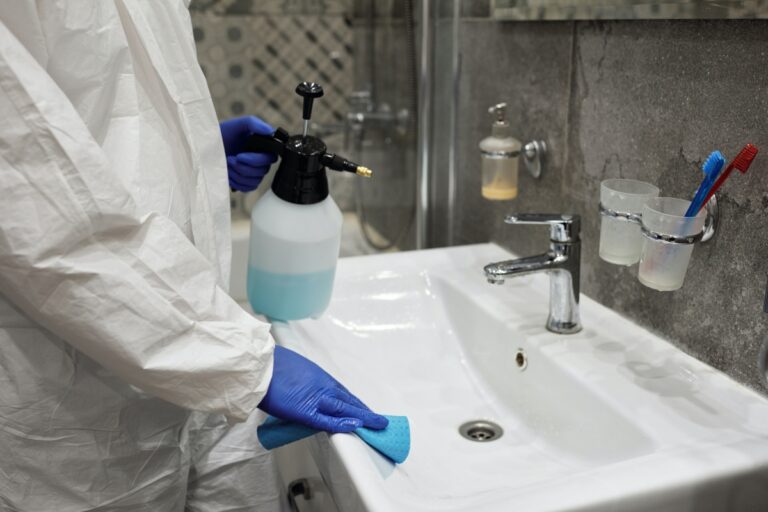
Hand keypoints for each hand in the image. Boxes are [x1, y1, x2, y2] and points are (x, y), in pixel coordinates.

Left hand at [220, 116, 277, 191]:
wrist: (207, 147)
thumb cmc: (223, 134)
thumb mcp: (238, 125)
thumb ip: (254, 123)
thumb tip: (270, 131)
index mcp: (262, 148)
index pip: (270, 158)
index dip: (256, 160)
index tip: (240, 156)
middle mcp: (261, 161)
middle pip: (262, 171)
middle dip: (242, 167)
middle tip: (230, 159)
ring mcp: (254, 173)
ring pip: (255, 181)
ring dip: (237, 174)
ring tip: (227, 164)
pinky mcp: (246, 183)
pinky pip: (248, 188)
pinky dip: (236, 182)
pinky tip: (228, 173)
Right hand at [259, 346, 388, 432]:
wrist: (258, 364)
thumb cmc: (270, 365)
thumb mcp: (294, 370)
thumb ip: (304, 381)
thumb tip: (303, 389)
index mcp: (318, 377)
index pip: (342, 392)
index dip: (355, 402)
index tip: (365, 409)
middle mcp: (322, 385)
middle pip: (348, 400)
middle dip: (364, 410)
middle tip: (379, 420)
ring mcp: (315, 397)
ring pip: (344, 408)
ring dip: (363, 416)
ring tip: (378, 424)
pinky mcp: (305, 410)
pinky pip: (327, 419)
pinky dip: (342, 423)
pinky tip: (356, 425)